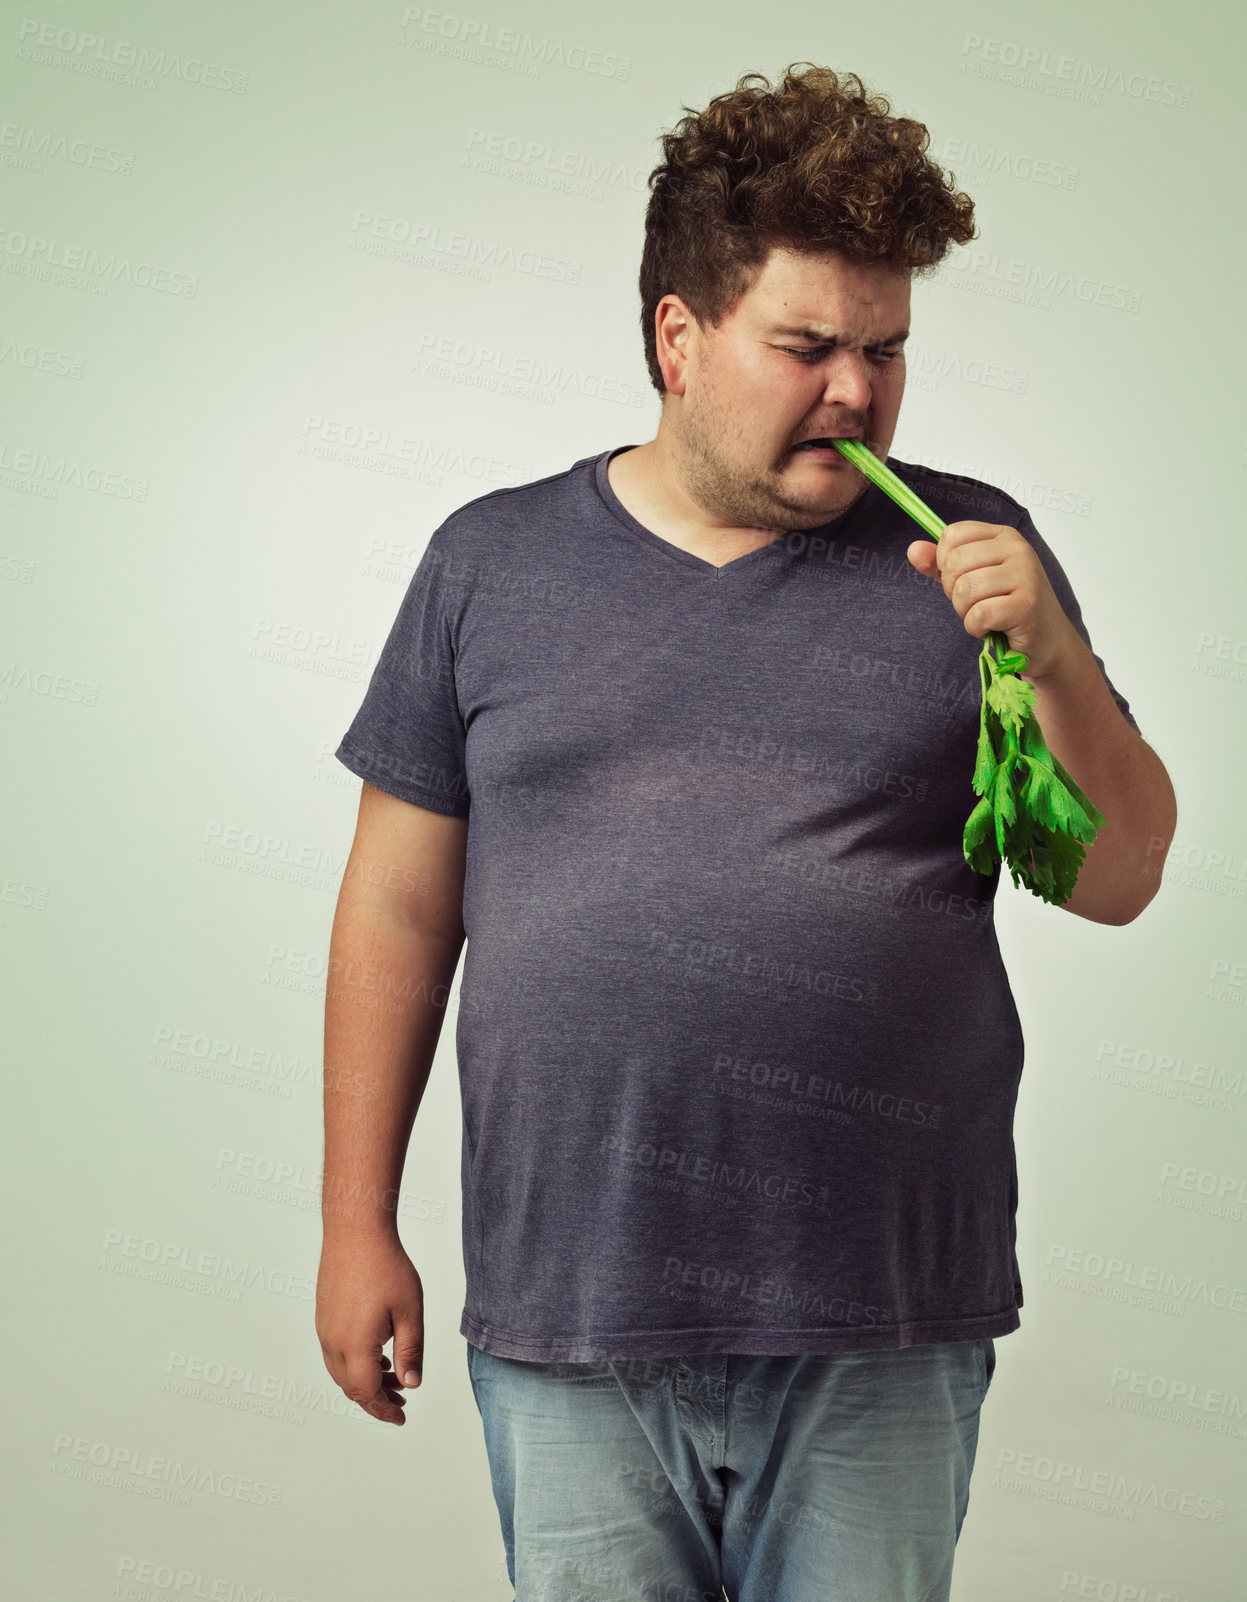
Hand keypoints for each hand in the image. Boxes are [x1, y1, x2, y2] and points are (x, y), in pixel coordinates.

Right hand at [316, 1232, 424, 1424]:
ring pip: (341, 1371)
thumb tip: (412, 1384)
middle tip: (402, 1400)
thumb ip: (410, 1352)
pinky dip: (354, 1363)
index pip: (366, 1393)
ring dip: (365, 1381)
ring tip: (393, 1377)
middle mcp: (332, 1341)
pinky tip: (376, 1353)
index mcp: (354, 1345)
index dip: (383, 1409)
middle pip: (351, 1387)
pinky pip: (335, 1352)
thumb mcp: (409, 1311)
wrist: (355, 1232)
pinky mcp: (323, 1315)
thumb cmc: (385, 1266)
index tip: (401, 1417)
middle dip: (376, 1399)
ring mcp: (324, 1328)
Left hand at [906, 520, 1080, 683]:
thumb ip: (941, 564)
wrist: (1046, 641)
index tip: (963, 579)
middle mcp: (1018, 549)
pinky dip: (976, 628)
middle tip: (975, 603)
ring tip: (984, 615)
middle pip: (955, 562)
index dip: (945, 562)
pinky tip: (992, 628)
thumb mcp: (973, 578)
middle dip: (954, 591)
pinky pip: (979, 614)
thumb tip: (913, 550)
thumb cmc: (1008, 607)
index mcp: (1003, 536)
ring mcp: (1025, 575)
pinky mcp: (1026, 605)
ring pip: (965, 589)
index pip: (953, 534)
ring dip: (965, 612)